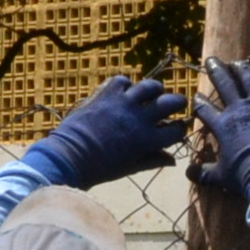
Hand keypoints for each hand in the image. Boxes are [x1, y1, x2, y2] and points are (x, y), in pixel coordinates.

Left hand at [29, 72, 189, 188]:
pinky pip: (122, 81)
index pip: (176, 130)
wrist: (70, 156)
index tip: (176, 129)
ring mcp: (124, 103)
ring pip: (150, 86)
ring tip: (154, 93)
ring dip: (155, 89)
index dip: (179, 129)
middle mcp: (140, 118)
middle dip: (178, 103)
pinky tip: (124, 92)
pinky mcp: (107, 93)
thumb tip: (173, 160)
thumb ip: (153, 160)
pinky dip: (126, 85)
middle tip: (177, 104)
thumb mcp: (130, 167)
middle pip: (170, 102)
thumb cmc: (101, 168)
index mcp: (148, 139)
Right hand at [189, 57, 249, 200]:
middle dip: (216, 70)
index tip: (196, 96)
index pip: (204, 108)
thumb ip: (204, 173)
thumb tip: (188, 174)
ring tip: (237, 62)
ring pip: (247, 77)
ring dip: (241, 67)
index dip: (198, 101)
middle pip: (223, 82)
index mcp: (221, 125)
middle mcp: (237, 109)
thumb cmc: (245, 176)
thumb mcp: (221, 177)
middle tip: (211, 60)